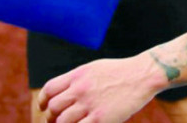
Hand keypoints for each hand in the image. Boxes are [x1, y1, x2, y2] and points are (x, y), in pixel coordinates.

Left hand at [38, 56, 157, 122]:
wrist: (143, 75)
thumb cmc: (121, 72)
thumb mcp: (95, 68)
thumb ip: (77, 80)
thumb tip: (63, 92)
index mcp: (78, 75)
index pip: (49, 89)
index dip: (43, 101)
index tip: (44, 108)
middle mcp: (80, 89)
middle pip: (53, 107)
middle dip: (51, 117)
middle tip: (56, 122)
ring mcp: (90, 104)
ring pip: (62, 121)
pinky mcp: (101, 118)